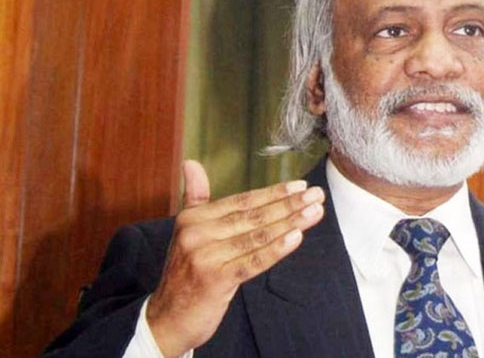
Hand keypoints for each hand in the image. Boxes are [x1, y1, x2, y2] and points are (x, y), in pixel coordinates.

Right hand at [146, 160, 324, 356]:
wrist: (167, 320)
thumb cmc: (186, 275)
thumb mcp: (187, 233)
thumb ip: (196, 198)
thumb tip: (191, 163)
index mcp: (192, 218)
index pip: (241, 202)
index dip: (273, 193)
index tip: (300, 187)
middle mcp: (196, 233)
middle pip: (252, 216)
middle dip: (288, 205)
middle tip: (317, 195)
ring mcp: (205, 256)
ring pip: (256, 236)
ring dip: (290, 223)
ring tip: (314, 212)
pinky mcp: (215, 280)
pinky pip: (252, 262)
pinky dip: (276, 249)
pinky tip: (297, 237)